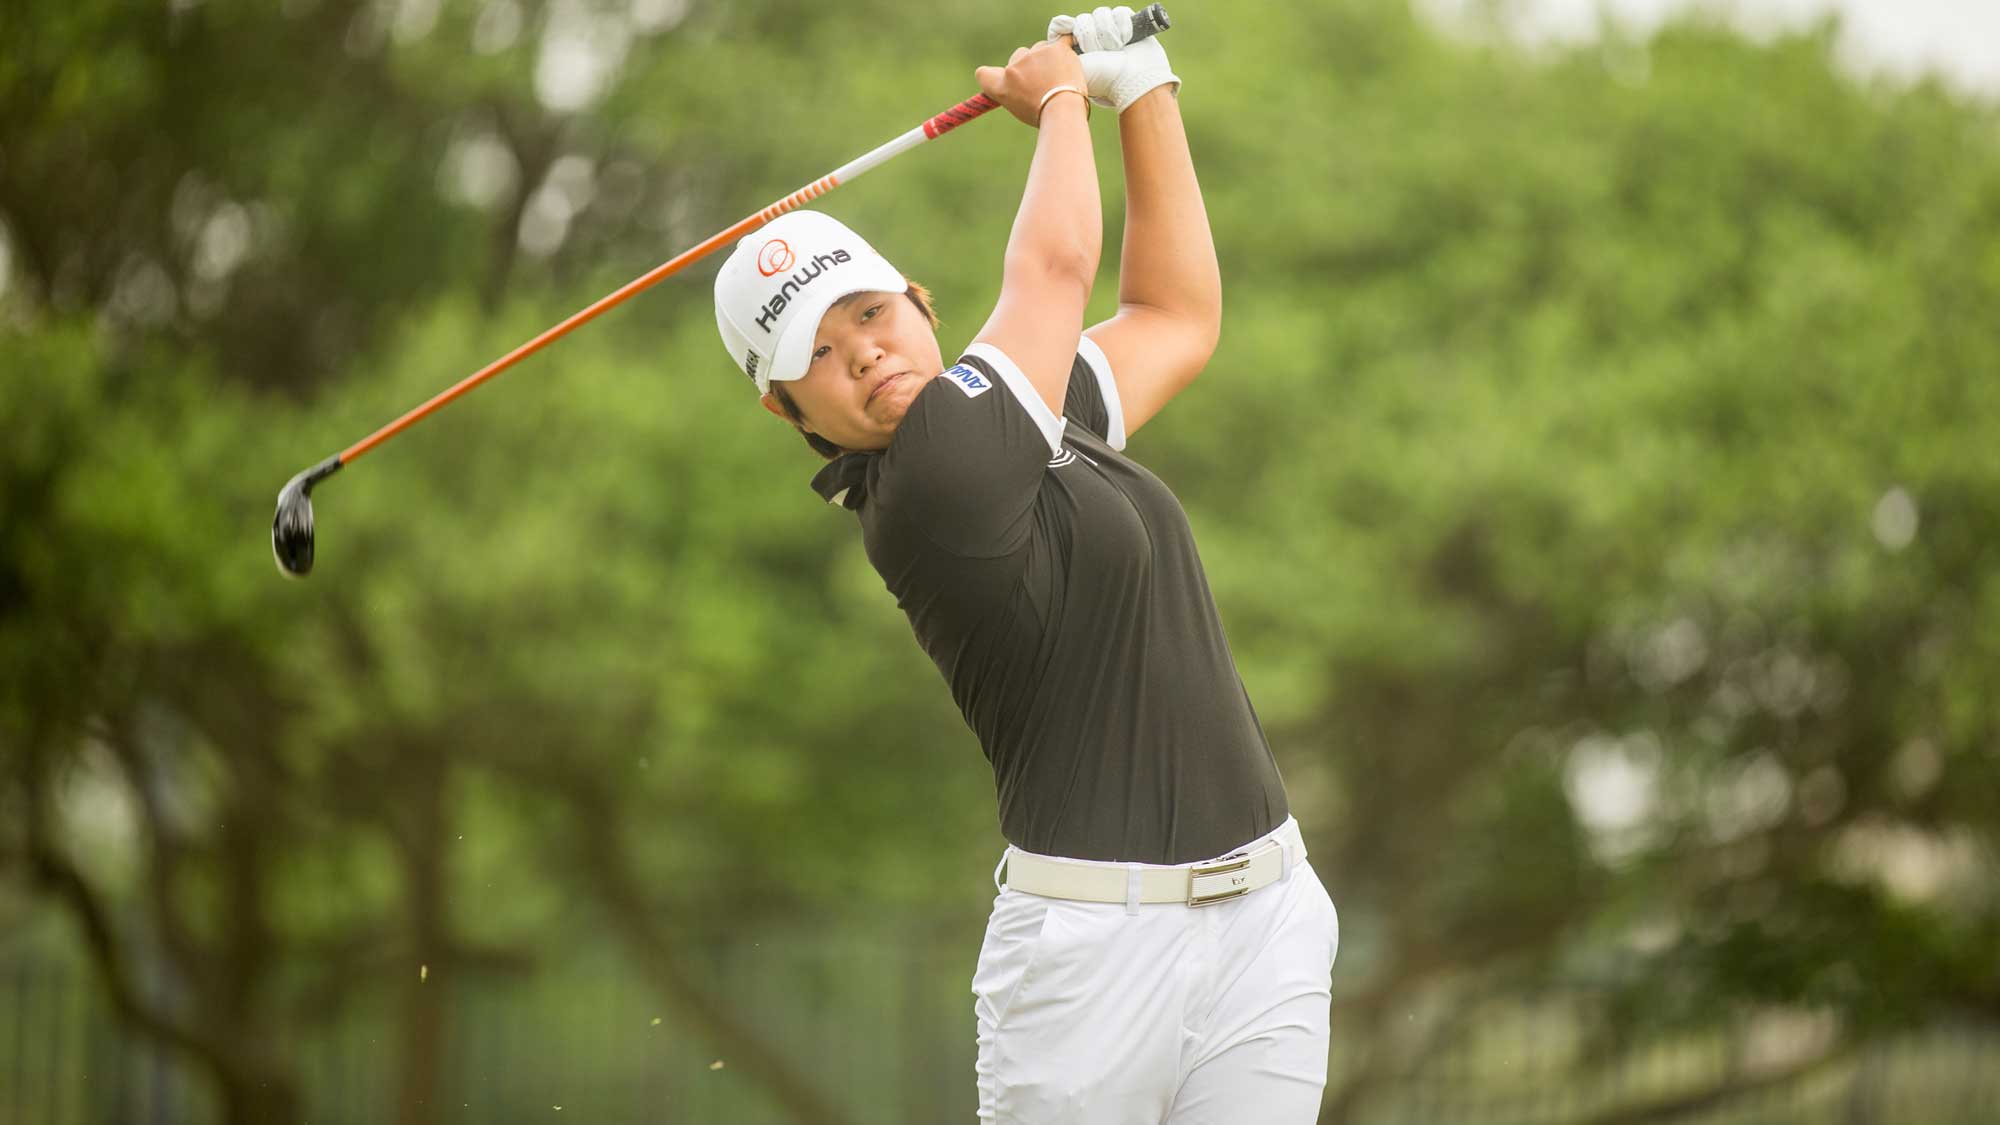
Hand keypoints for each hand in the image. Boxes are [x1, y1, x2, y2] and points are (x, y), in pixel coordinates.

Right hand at [975, 39, 1089, 126]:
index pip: (983, 74)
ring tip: (1058, 78)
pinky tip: (1067, 57)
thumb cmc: (1044, 116)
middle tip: (1043, 83)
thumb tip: (1017, 87)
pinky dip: (1065, 47)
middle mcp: (1013, 68)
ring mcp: (1034, 55)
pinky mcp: (1054, 48)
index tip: (1006, 78)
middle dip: (1029, 66)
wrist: (1063, 111)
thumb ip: (1012, 94)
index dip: (993, 75)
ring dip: (1047, 59)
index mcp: (1000, 86)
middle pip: (1018, 57)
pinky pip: (1060, 40)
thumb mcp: (1019, 110)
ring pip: (1039, 49)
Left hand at [1045, 5, 1179, 113]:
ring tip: (1116, 48)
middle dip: (1090, 36)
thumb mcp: (1074, 66)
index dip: (1065, 28)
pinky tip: (1126, 40)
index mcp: (1077, 50)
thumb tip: (1061, 25)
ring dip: (1107, 32)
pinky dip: (1123, 26)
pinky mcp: (1127, 24)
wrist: (1133, 78)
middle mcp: (1093, 40)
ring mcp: (1110, 32)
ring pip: (1100, 14)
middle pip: (1082, 20)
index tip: (1071, 35)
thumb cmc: (1103, 77)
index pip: (1062, 27)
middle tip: (1098, 52)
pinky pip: (1119, 12)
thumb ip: (1061, 48)